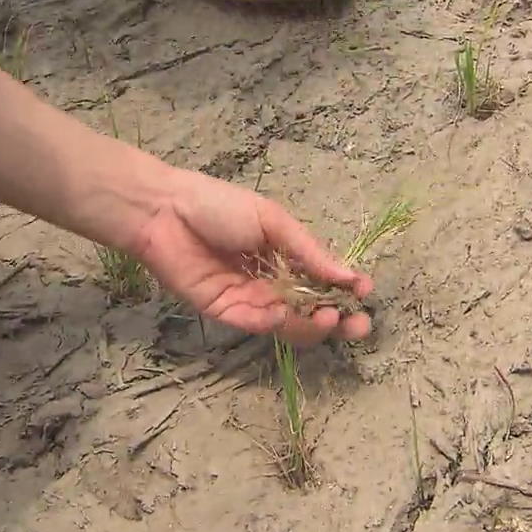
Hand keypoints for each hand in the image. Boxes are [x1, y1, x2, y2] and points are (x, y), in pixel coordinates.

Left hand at [129, 168, 372, 345]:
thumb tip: (349, 277)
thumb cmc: (219, 206)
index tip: (365, 292)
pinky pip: (257, 324)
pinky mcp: (227, 312)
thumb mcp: (272, 221)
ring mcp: (250, 299)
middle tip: (358, 325)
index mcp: (287, 255)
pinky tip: (283, 312)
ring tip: (327, 317)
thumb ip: (308, 251)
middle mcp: (273, 281)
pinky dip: (274, 322)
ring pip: (289, 324)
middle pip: (312, 310)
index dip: (346, 290)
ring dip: (312, 326)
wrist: (166, 212)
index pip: (324, 281)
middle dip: (339, 320)